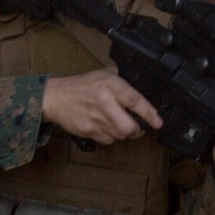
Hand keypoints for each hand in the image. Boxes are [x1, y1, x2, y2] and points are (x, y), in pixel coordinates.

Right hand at [41, 70, 162, 144]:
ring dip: (123, 133)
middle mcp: (103, 101)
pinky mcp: (88, 130)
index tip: (158, 122)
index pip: (134, 100)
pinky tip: (104, 126)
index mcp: (110, 84)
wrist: (56, 97)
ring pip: (120, 136)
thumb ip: (123, 79)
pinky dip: (110, 137)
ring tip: (117, 123)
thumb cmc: (82, 85)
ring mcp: (95, 118)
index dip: (149, 113)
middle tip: (137, 126)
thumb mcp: (104, 74)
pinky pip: (108, 140)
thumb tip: (144, 87)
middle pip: (129, 127)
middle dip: (136, 130)